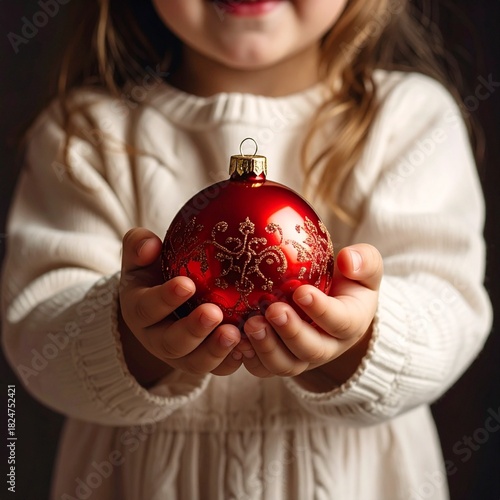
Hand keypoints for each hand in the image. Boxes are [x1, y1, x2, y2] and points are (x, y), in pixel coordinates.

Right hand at [119, 228, 241, 384]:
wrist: (164, 307)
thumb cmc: (155, 275)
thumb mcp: (141, 259)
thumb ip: (138, 246)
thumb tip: (149, 244)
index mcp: (139, 312)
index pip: (147, 308)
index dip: (165, 298)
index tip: (186, 284)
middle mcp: (157, 340)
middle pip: (172, 343)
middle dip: (193, 329)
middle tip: (213, 313)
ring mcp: (182, 356)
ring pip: (196, 362)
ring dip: (215, 350)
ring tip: (235, 333)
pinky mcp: (204, 363)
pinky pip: (219, 368)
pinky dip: (234, 360)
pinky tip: (250, 346)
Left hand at [237, 244, 382, 384]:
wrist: (334, 306)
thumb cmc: (348, 282)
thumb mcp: (365, 269)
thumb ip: (365, 261)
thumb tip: (348, 259)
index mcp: (350, 324)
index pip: (340, 322)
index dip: (321, 310)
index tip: (302, 292)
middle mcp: (327, 347)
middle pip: (311, 350)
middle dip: (291, 332)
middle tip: (273, 310)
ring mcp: (301, 357)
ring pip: (285, 364)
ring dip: (266, 347)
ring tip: (250, 324)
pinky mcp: (279, 360)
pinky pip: (262, 368)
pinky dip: (248, 357)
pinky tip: (235, 338)